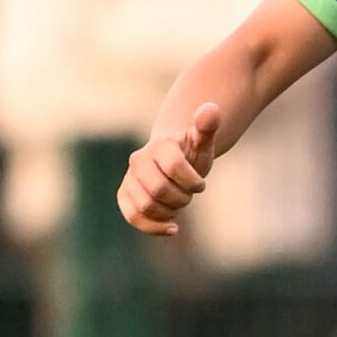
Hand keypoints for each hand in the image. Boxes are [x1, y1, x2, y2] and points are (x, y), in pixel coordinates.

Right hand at [117, 103, 220, 235]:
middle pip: (160, 191)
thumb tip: (211, 108)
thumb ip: (207, 126)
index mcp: (159, 146)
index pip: (174, 167)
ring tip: (178, 204)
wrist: (173, 161)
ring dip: (170, 212)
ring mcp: (129, 178)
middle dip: (181, 198)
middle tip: (188, 194)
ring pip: (147, 206)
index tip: (200, 184)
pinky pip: (133, 216)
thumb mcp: (203, 141)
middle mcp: (138, 160)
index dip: (193, 182)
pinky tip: (173, 228)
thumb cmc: (191, 152)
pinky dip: (153, 227)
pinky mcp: (124, 196)